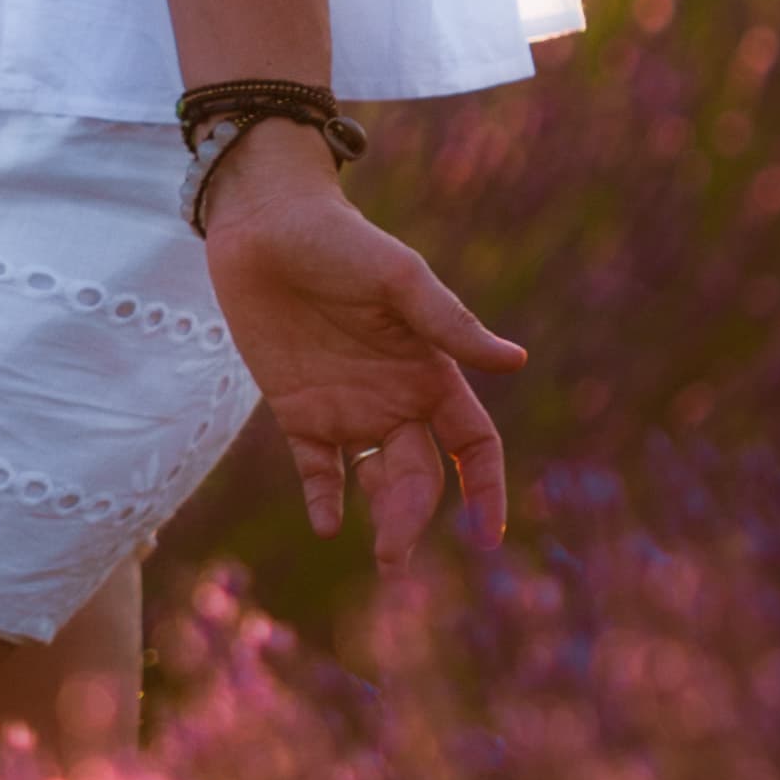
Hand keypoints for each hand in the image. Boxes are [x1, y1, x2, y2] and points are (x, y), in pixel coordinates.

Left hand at [194, 123, 528, 561]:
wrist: (263, 223)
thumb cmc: (339, 241)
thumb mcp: (398, 279)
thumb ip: (450, 324)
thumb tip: (516, 361)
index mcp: (430, 372)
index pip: (473, 444)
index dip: (486, 488)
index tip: (488, 535)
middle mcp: (395, 398)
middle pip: (422, 475)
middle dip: (416, 518)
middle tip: (395, 556)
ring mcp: (347, 408)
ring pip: (377, 480)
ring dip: (382, 519)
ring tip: (379, 556)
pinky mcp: (298, 410)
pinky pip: (318, 469)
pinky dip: (324, 500)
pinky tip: (327, 524)